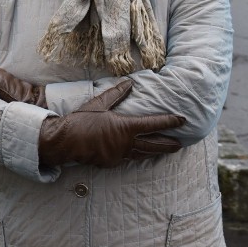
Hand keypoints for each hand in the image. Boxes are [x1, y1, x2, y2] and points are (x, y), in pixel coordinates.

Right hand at [38, 79, 184, 168]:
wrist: (66, 141)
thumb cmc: (82, 121)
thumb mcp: (100, 104)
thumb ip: (117, 94)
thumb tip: (130, 83)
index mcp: (126, 127)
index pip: (153, 124)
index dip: (169, 122)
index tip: (182, 120)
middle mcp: (126, 143)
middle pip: (154, 145)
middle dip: (169, 144)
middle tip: (181, 144)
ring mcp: (119, 155)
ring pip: (143, 154)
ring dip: (156, 152)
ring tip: (166, 150)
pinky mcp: (111, 163)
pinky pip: (126, 158)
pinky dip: (133, 154)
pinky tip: (137, 152)